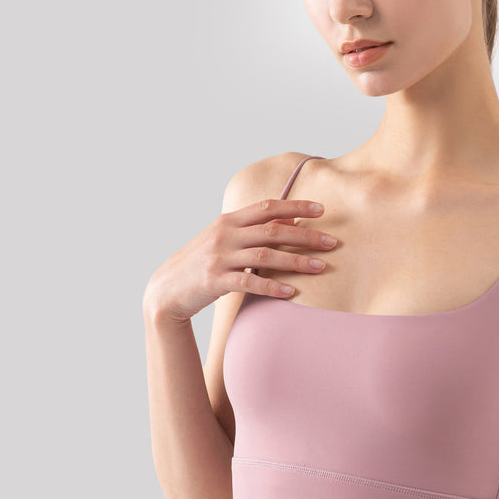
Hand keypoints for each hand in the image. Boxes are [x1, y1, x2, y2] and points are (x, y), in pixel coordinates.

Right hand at [144, 198, 335, 323]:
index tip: (322, 210)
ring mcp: (220, 257)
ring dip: (296, 261)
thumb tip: (289, 221)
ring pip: (265, 256)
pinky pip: (249, 282)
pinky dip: (272, 286)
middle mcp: (225, 234)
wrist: (166, 290)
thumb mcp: (225, 240)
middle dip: (306, 235)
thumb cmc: (202, 263)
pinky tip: (292, 292)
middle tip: (332, 242)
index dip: (296, 206)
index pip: (267, 207)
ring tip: (320, 267)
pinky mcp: (216, 281)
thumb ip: (253, 230)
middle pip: (273, 230)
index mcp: (229, 221)